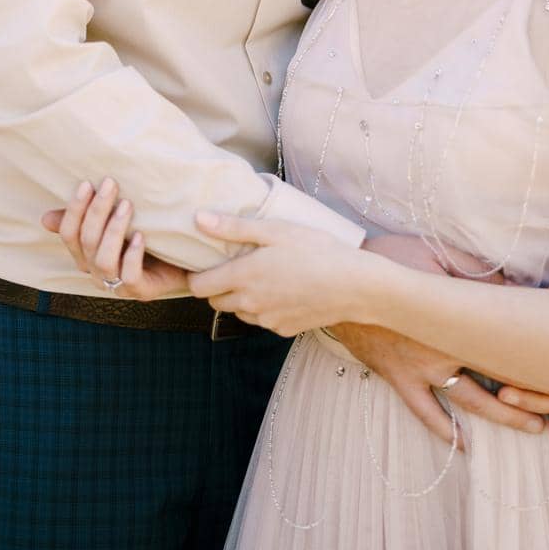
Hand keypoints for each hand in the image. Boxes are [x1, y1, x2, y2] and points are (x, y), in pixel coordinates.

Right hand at [40, 178, 189, 298]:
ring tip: (127, 205)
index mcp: (86, 255)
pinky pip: (129, 277)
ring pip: (104, 260)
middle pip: (87, 241)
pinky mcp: (140, 292)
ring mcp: (117, 284)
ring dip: (114, 230)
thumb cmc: (145, 236)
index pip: (69, 234)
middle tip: (111, 184)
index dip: (75, 210)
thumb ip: (87, 217)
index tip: (87, 183)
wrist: (183, 258)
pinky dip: (132, 255)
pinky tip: (141, 235)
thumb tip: (45, 219)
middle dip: (97, 210)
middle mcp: (96, 271)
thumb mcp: (115, 222)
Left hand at [187, 211, 366, 335]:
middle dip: (218, 286)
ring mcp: (267, 320)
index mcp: (243, 277)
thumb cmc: (315, 250)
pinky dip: (264, 308)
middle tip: (236, 265)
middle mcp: (250, 303)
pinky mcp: (283, 330)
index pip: (199, 287)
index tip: (203, 263)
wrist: (353, 286)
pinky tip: (284, 290)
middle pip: (215, 302)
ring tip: (263, 276)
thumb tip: (198, 220)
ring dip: (241, 298)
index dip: (195, 276)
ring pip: (239, 312)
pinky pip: (263, 321)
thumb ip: (234, 227)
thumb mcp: (275, 230)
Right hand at [334, 234, 548, 441]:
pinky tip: (462, 448)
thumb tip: (515, 285)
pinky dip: (443, 431)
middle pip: (500, 379)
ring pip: (470, 402)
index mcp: (460, 320)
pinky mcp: (398, 377)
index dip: (544, 363)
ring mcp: (421, 369)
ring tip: (536, 430)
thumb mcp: (439, 256)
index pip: (512, 346)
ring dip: (504, 417)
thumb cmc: (391, 258)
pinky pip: (423, 410)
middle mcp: (446, 350)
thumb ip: (479, 274)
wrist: (343, 279)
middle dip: (536, 396)